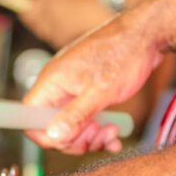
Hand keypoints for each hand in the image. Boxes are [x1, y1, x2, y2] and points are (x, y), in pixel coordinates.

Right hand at [23, 0, 175, 152]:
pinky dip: (99, 131)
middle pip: (51, 126)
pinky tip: (115, 133)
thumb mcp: (100, 91)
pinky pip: (85, 119)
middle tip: (98, 136)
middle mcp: (58, 86)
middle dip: (75, 139)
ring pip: (71, 125)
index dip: (45, 136)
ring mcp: (73, 89)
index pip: (29, 118)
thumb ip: (75, 116)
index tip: (70, 141)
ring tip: (112, 133)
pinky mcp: (88, 92)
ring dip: (90, 137)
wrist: (146, 34)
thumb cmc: (123, 53)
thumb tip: (54, 137)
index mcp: (52, 82)